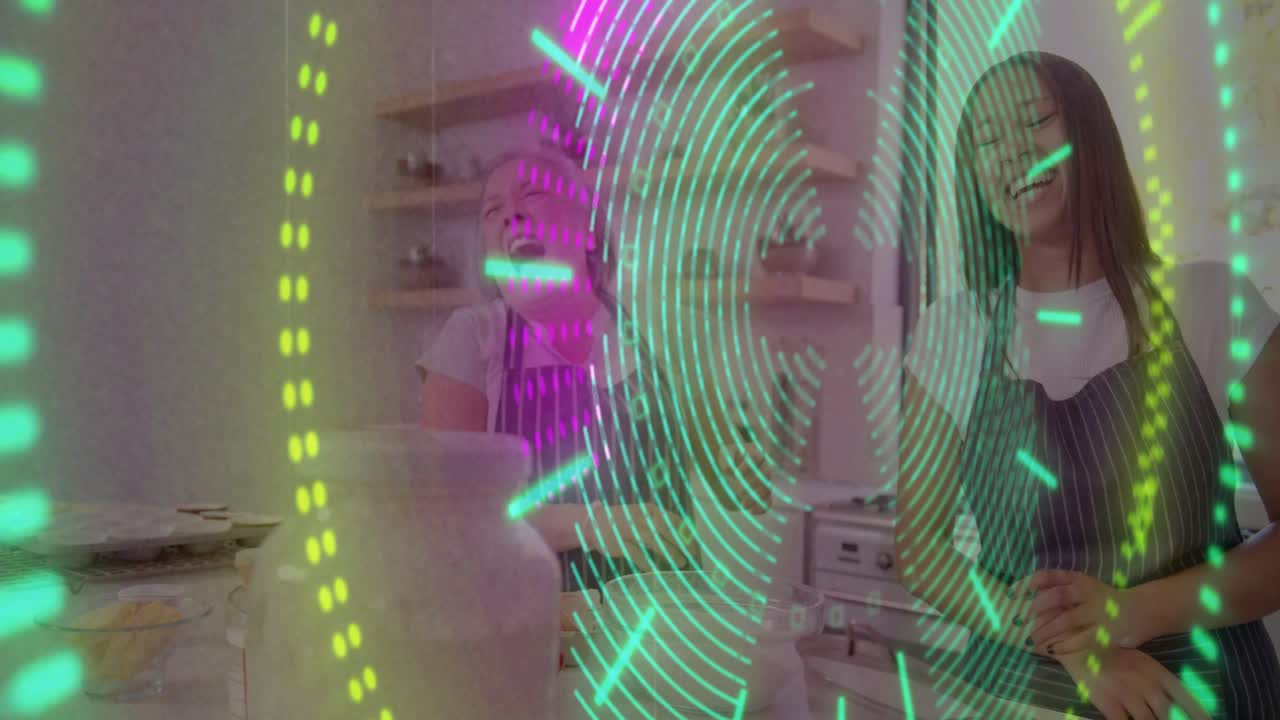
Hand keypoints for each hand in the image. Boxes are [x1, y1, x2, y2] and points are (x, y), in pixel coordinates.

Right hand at [586, 502, 692, 570]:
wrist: (593, 522)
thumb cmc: (624, 520)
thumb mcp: (642, 515)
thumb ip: (660, 522)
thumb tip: (683, 535)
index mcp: (649, 510)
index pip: (672, 519)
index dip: (685, 532)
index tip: (694, 543)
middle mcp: (640, 518)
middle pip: (665, 528)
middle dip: (680, 542)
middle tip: (691, 554)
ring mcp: (629, 529)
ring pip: (652, 540)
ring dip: (668, 552)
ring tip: (680, 562)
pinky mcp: (618, 542)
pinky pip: (635, 553)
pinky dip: (646, 561)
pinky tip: (655, 569)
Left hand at [708, 443, 772, 513]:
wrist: (731, 467)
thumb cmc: (729, 457)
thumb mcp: (724, 454)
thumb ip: (726, 458)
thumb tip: (728, 469)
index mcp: (757, 452)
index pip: (757, 457)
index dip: (747, 466)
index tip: (735, 474)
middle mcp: (765, 465)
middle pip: (767, 474)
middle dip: (753, 483)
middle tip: (739, 490)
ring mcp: (766, 480)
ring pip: (768, 488)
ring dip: (756, 497)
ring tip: (743, 504)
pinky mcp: (764, 493)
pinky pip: (768, 502)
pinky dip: (761, 508)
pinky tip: (751, 511)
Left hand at [1025, 570, 1148, 654]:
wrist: (1142, 609)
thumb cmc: (1103, 600)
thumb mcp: (1082, 588)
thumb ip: (1059, 591)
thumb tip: (1025, 602)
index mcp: (1078, 579)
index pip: (1047, 576)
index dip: (1026, 584)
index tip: (1010, 595)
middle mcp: (1087, 592)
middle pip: (1055, 597)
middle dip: (1033, 611)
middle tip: (1017, 622)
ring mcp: (1098, 611)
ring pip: (1066, 620)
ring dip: (1046, 631)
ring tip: (1031, 641)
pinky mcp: (1107, 631)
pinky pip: (1082, 639)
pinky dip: (1065, 645)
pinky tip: (1053, 650)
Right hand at [1056, 647, 1209, 719]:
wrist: (1076, 645)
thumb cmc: (1110, 650)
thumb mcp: (1140, 660)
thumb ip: (1158, 678)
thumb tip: (1176, 700)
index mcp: (1156, 671)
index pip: (1185, 696)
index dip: (1199, 712)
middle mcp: (1145, 684)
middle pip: (1171, 714)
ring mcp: (1127, 695)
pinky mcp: (1108, 704)